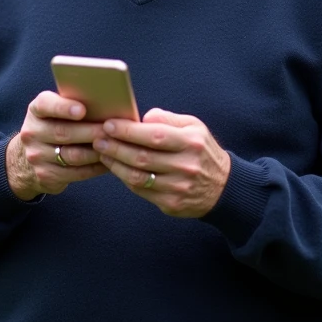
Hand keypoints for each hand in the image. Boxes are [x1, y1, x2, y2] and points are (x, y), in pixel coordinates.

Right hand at [6, 90, 107, 200]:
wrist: (26, 160)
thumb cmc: (52, 127)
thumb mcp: (53, 112)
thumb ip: (72, 105)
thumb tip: (106, 102)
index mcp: (36, 111)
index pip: (46, 105)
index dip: (63, 108)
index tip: (82, 110)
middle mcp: (32, 133)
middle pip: (63, 132)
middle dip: (91, 132)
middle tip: (111, 131)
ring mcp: (37, 156)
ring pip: (72, 155)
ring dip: (96, 151)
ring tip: (114, 146)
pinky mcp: (46, 175)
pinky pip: (75, 173)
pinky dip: (95, 168)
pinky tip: (107, 162)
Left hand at [94, 108, 230, 217]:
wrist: (223, 187)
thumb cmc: (201, 151)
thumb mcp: (194, 127)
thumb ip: (168, 119)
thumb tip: (142, 117)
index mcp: (191, 143)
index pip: (154, 135)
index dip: (128, 131)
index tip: (109, 124)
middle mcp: (186, 166)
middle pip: (142, 157)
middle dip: (116, 147)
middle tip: (97, 138)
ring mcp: (178, 187)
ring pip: (138, 176)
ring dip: (115, 164)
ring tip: (101, 152)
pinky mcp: (172, 204)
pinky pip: (142, 191)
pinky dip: (125, 178)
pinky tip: (115, 167)